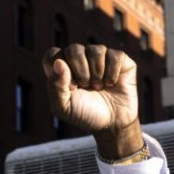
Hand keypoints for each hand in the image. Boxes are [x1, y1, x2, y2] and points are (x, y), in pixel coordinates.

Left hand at [42, 44, 142, 159]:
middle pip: (73, 49)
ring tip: (98, 87)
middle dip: (80, 71)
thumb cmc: (84, 114)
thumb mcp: (64, 107)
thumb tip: (58, 62)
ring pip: (95, 50)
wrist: (112, 123)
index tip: (69, 86)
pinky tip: (111, 83)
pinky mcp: (119, 59)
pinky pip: (115, 55)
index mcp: (62, 68)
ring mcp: (100, 57)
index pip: (53, 54)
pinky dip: (112, 73)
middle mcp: (80, 59)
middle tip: (85, 86)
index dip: (60, 68)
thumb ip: (55, 86)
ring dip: (97, 74)